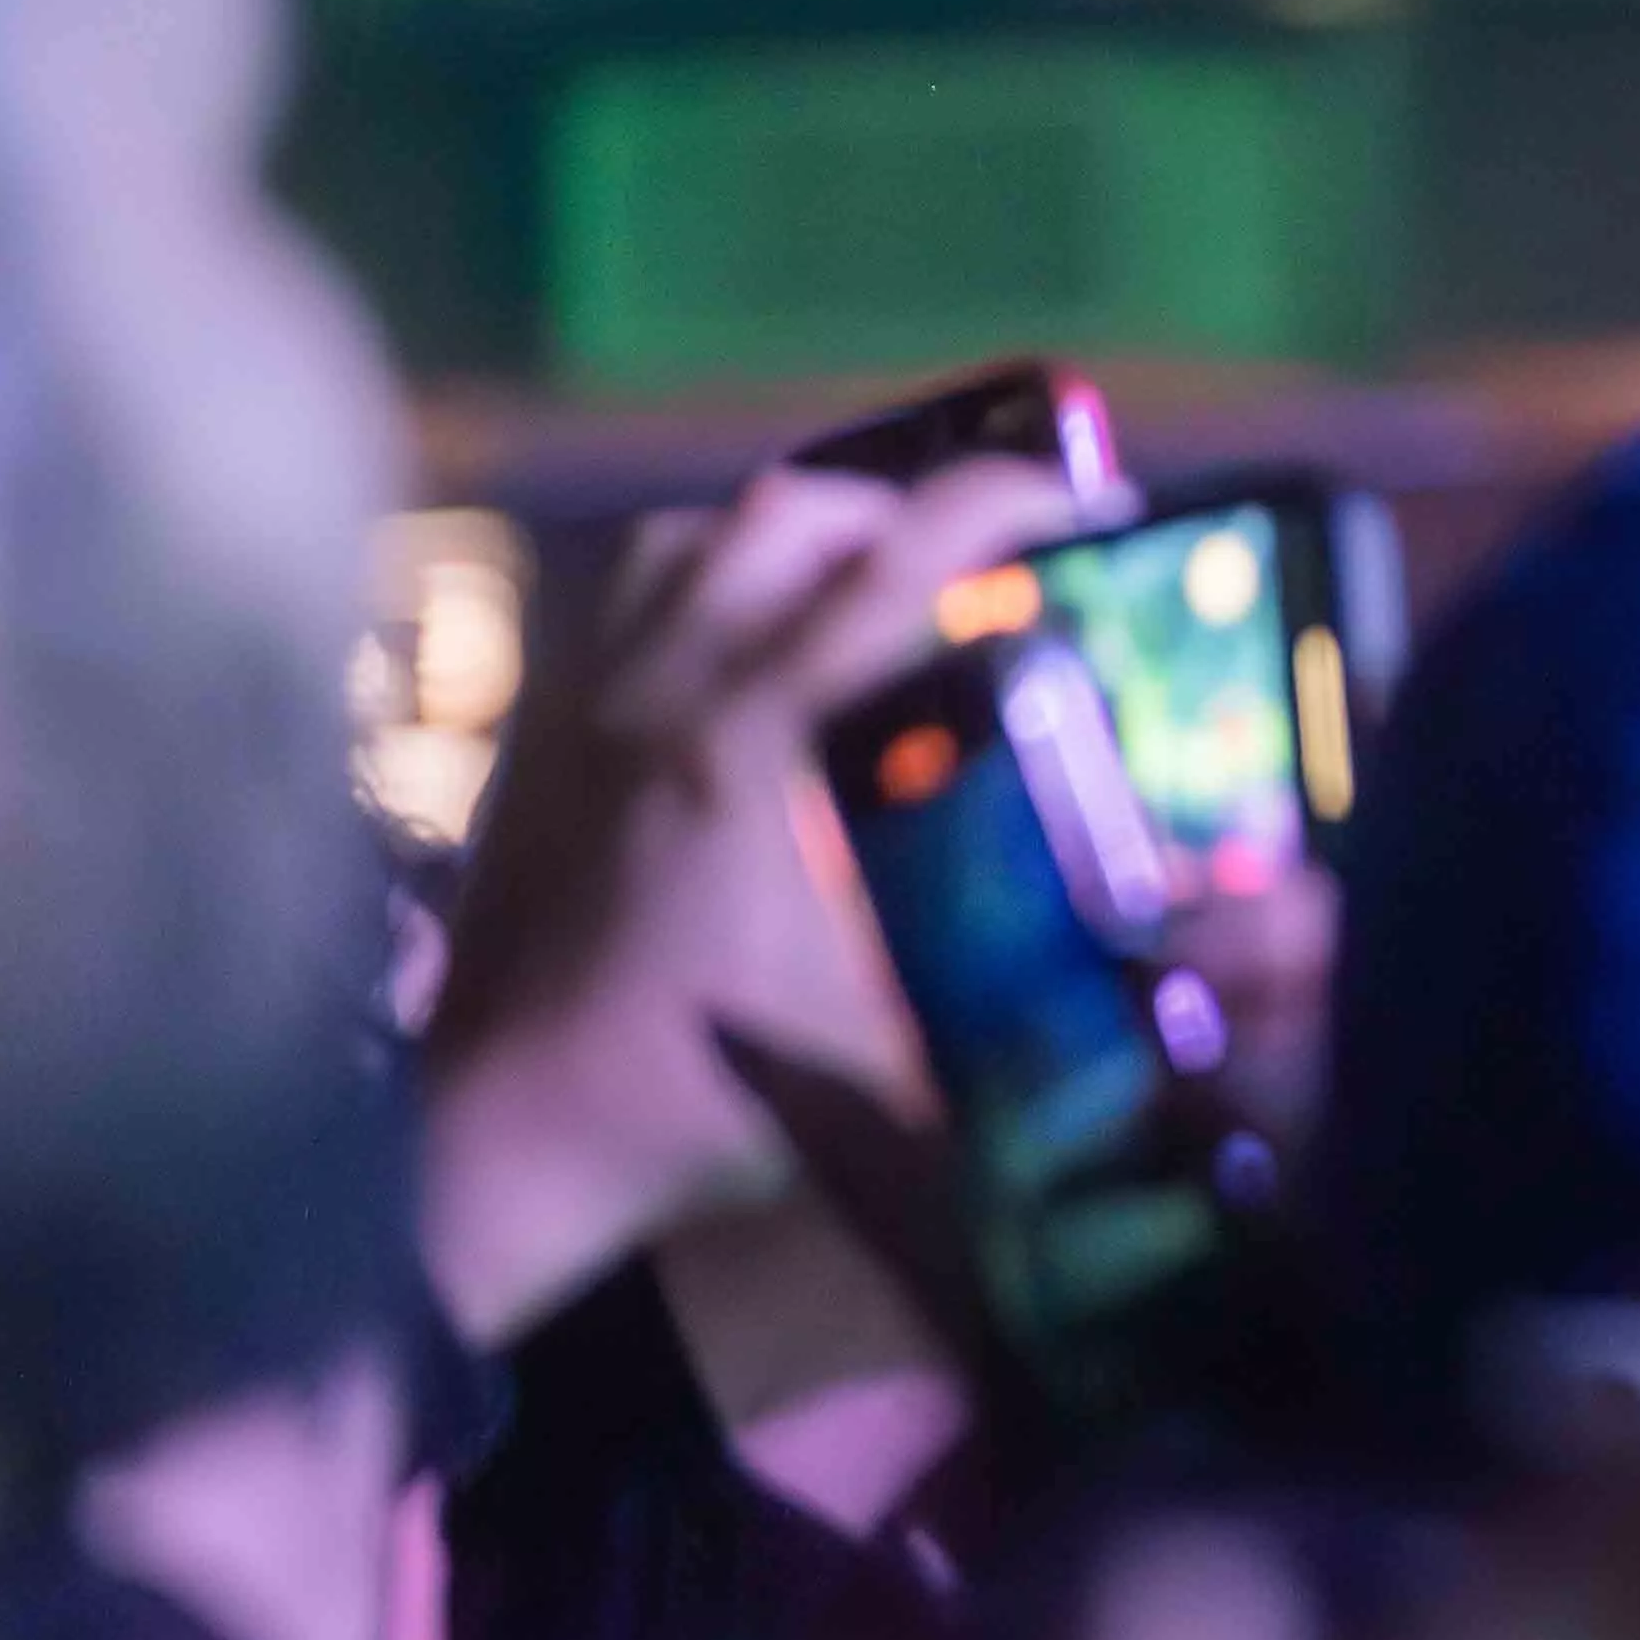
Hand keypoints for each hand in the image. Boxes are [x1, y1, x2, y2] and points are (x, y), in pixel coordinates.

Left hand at [415, 455, 1096, 1345]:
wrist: (502, 1138)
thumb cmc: (694, 1099)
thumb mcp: (885, 1052)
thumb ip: (998, 994)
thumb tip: (1136, 971)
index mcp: (750, 753)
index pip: (892, 575)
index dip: (997, 510)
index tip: (1079, 500)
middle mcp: (659, 696)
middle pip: (786, 516)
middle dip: (900, 508)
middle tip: (973, 555)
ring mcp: (581, 704)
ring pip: (686, 533)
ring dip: (787, 532)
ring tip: (850, 581)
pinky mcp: (533, 734)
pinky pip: (615, 594)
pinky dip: (693, 577)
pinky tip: (734, 640)